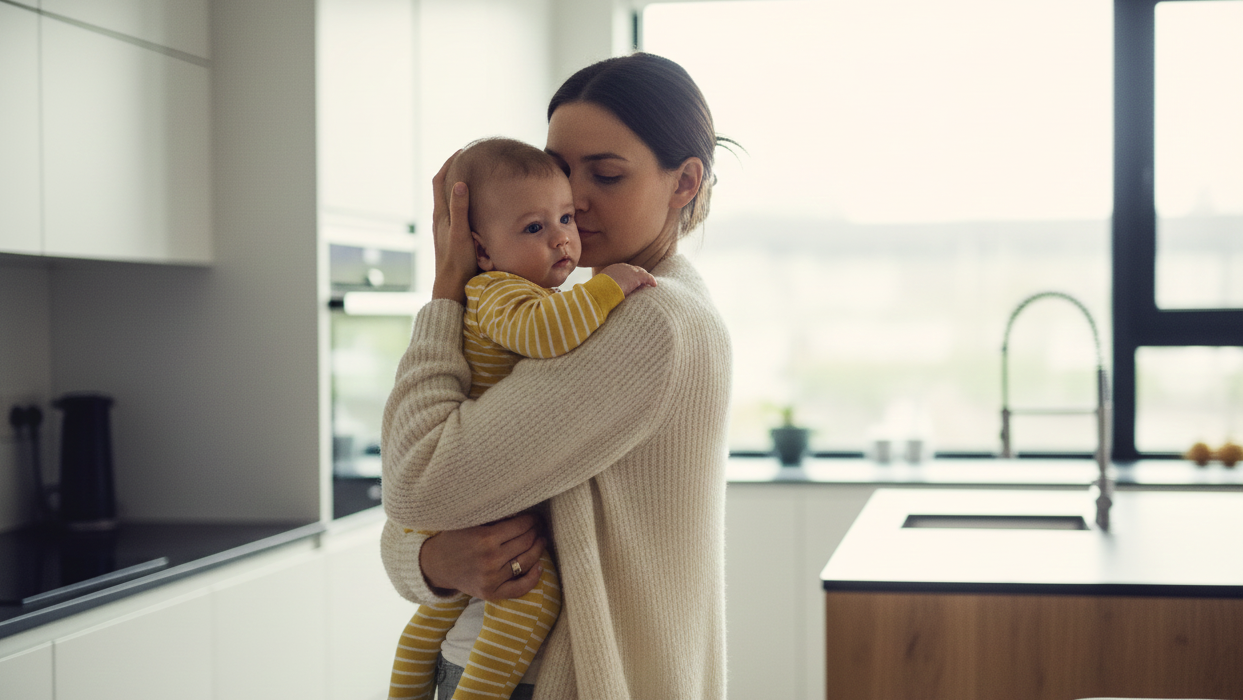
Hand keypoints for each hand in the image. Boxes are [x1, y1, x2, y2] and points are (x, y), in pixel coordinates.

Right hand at [419, 512, 547, 600]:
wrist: (436, 565)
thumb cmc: (455, 538)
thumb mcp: (470, 521)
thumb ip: (494, 515)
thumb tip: (521, 509)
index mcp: (485, 538)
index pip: (520, 526)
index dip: (532, 520)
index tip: (534, 517)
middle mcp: (490, 559)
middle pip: (526, 542)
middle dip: (536, 532)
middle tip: (538, 526)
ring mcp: (491, 578)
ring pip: (526, 562)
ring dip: (538, 549)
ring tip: (540, 540)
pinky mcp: (491, 593)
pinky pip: (520, 588)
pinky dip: (533, 578)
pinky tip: (540, 566)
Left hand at [430, 151, 478, 303]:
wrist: (451, 287)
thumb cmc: (458, 262)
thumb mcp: (461, 233)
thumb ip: (460, 208)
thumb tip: (461, 183)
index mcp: (441, 215)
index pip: (440, 181)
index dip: (449, 164)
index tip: (462, 151)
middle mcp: (441, 219)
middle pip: (443, 188)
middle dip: (454, 171)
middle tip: (469, 160)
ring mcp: (446, 229)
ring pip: (450, 200)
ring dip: (459, 187)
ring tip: (474, 177)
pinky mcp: (452, 238)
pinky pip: (456, 213)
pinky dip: (464, 202)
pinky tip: (476, 207)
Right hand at [601, 263, 656, 295]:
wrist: (602, 289)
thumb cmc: (599, 291)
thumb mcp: (600, 288)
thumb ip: (604, 289)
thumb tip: (600, 297)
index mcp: (613, 269)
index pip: (624, 271)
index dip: (628, 277)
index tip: (630, 283)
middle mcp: (622, 267)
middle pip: (633, 270)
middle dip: (638, 277)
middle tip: (641, 285)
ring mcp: (630, 271)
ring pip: (641, 273)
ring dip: (644, 279)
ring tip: (647, 287)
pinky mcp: (637, 276)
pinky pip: (647, 277)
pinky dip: (651, 280)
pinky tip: (654, 285)